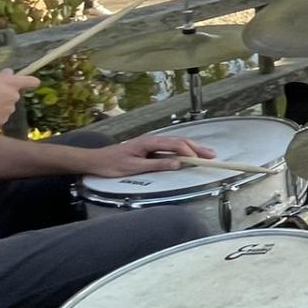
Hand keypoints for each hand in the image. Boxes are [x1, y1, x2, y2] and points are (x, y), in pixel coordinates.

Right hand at [0, 72, 39, 132]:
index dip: (29, 81)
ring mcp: (8, 111)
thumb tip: (7, 75)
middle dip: (4, 92)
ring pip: (6, 104)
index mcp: (9, 83)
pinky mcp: (1, 122)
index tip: (29, 81)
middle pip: (13, 93)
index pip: (30, 81)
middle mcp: (12, 97)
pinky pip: (0, 114)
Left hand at [86, 134, 216, 177]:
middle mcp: (152, 140)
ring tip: (204, 154)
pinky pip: (169, 148)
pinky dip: (181, 151)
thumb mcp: (134, 167)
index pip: (175, 145)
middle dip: (196, 148)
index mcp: (149, 142)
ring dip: (191, 149)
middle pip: (179, 142)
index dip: (189, 152)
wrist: (95, 160)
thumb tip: (178, 164)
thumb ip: (157, 165)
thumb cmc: (112, 164)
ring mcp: (151, 143)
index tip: (201, 159)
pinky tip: (187, 156)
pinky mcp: (149, 148)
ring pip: (175, 144)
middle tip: (211, 155)